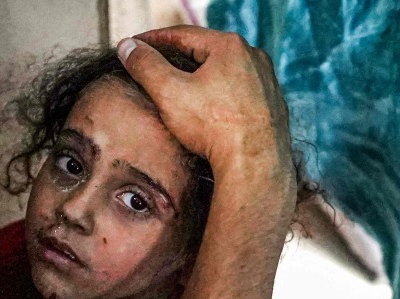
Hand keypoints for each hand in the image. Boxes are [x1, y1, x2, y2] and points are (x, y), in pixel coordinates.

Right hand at [118, 27, 295, 209]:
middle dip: (176, 58)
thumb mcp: (168, 92)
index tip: (133, 47)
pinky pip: (238, 93)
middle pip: (204, 52)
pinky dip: (219, 97)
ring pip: (223, 73)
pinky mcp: (271, 105)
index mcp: (228, 46)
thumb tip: (128, 48)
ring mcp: (265, 81)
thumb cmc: (214, 127)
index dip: (152, 40)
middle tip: (153, 66)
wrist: (254, 164)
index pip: (181, 35)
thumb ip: (145, 66)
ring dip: (199, 78)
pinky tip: (206, 111)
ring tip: (178, 89)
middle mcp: (253, 57)